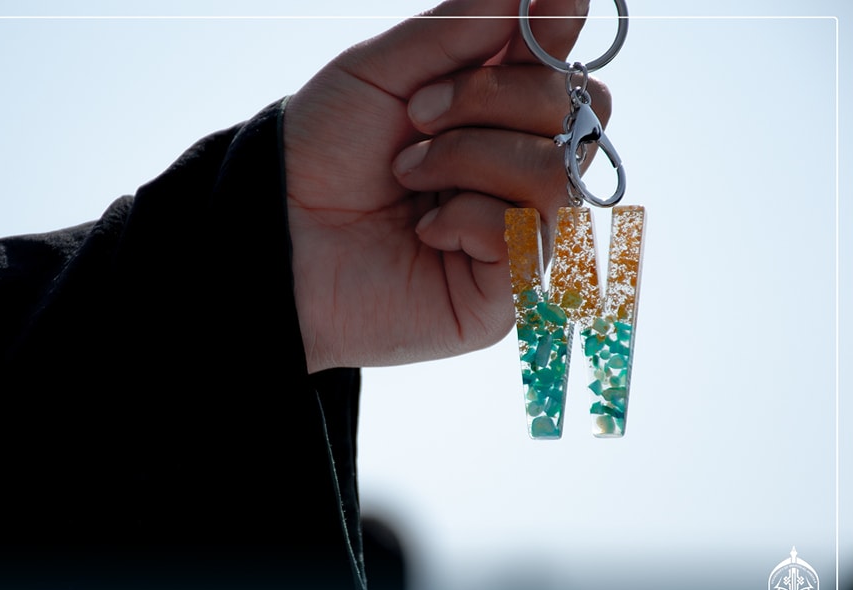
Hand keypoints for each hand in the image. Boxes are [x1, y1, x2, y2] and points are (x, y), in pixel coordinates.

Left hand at [284, 0, 609, 371]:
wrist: (275, 230)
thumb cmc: (323, 152)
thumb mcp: (382, 68)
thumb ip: (463, 27)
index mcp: (501, 114)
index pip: (571, 70)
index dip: (558, 34)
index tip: (532, 16)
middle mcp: (524, 170)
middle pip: (580, 111)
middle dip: (489, 98)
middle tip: (417, 117)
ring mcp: (524, 233)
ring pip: (556, 171)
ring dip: (469, 158)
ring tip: (407, 175)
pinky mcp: (511, 294)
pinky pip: (527, 234)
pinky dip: (468, 219)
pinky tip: (426, 232)